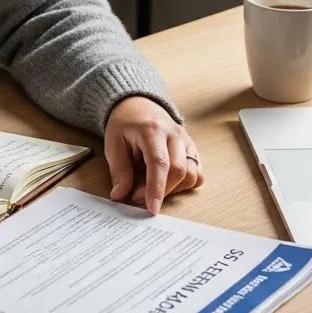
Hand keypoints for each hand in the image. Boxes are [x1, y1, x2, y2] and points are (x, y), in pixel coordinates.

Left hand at [104, 97, 203, 214]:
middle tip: (138, 195)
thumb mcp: (113, 143)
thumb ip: (119, 170)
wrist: (138, 104)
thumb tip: (120, 195)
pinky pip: (197, 172)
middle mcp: (174, 134)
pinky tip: (167, 181)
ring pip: (192, 173)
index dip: (157, 188)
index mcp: (153, 130)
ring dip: (174, 189)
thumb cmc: (125, 123)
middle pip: (179, 170)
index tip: (152, 208)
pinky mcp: (191, 147)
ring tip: (152, 186)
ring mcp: (186, 140)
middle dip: (162, 191)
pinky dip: (185, 183)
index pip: (160, 163)